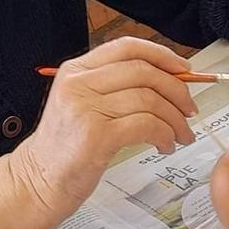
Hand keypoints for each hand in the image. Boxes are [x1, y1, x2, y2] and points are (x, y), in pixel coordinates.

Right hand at [14, 39, 197, 216]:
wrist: (38, 181)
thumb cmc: (66, 149)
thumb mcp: (84, 106)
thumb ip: (117, 89)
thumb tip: (170, 81)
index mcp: (76, 71)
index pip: (127, 47)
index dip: (162, 55)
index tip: (184, 71)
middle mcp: (78, 84)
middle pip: (144, 71)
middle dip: (177, 91)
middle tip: (189, 110)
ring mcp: (85, 108)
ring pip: (149, 100)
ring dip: (175, 119)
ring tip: (180, 135)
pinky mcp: (96, 135)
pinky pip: (146, 125)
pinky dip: (165, 134)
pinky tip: (165, 145)